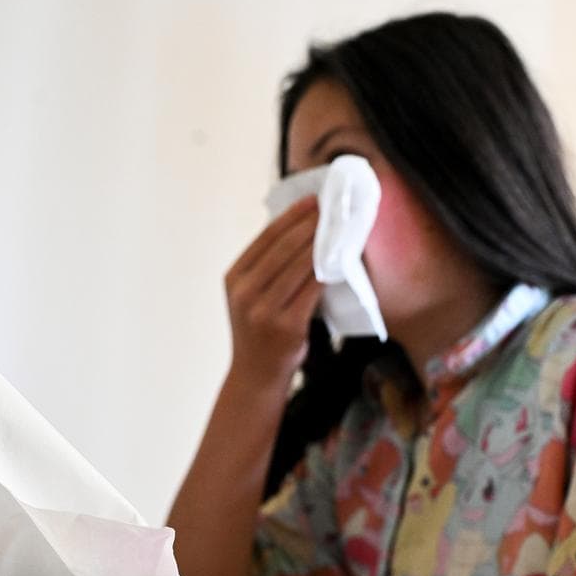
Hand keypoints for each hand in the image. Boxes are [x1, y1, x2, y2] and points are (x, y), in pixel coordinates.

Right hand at [224, 195, 323, 389]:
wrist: (255, 375)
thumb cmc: (258, 333)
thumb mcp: (249, 296)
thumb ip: (265, 269)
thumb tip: (299, 231)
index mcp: (234, 278)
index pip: (265, 238)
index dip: (291, 216)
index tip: (313, 201)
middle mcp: (244, 293)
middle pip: (283, 248)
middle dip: (311, 224)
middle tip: (333, 208)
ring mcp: (264, 310)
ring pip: (300, 265)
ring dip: (323, 243)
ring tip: (341, 228)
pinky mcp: (286, 326)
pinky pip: (313, 289)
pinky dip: (328, 271)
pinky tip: (341, 259)